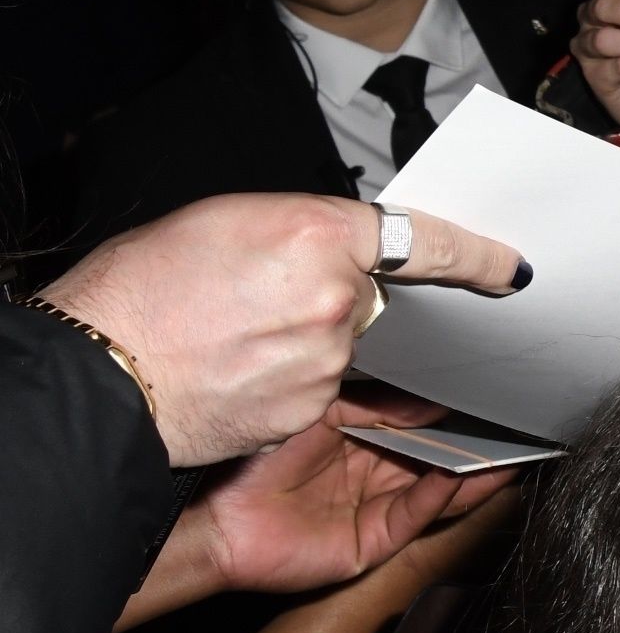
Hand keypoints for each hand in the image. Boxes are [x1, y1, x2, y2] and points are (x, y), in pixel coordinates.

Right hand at [41, 193, 528, 467]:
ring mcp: (326, 360)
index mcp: (318, 234)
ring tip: (230, 339)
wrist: (96, 377)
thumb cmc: (140, 291)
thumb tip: (339, 245)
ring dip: (302, 344)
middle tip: (263, 301)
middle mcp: (336, 298)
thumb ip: (302, 232)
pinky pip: (317, 390)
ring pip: (341, 348)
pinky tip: (234, 373)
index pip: (422, 240)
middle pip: (368, 299)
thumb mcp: (223, 222)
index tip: (511, 268)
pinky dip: (286, 383)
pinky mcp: (310, 409)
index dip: (474, 255)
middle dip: (331, 301)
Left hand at [198, 388, 518, 593]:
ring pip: (435, 489)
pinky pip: (412, 516)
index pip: (422, 425)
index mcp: (363, 439)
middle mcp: (375, 474)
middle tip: (514, 426)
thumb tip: (434, 396)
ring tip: (507, 453)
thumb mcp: (324, 411)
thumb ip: (380, 405)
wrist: (215, 514)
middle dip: (474, 444)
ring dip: (471, 473)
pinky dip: (437, 497)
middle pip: (437, 458)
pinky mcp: (372, 543)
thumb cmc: (257, 457)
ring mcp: (376, 509)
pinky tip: (458, 475)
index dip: (454, 414)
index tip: (490, 398)